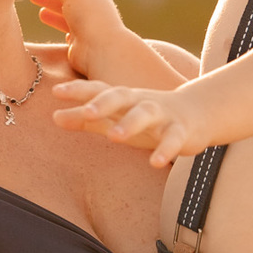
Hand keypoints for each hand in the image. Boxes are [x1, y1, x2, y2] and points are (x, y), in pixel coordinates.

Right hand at [29, 0, 130, 82]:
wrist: (100, 50)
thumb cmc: (89, 17)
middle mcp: (93, 12)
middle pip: (69, 1)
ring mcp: (87, 29)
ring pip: (68, 18)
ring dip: (53, 13)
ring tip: (39, 13)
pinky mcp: (81, 45)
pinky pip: (70, 35)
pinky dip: (61, 30)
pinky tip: (55, 32)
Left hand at [51, 79, 208, 167]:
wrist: (199, 114)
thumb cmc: (149, 118)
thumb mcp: (117, 118)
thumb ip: (86, 120)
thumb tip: (54, 117)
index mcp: (123, 98)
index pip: (98, 89)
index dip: (78, 90)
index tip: (56, 92)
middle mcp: (140, 101)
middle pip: (120, 96)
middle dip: (103, 103)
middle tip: (86, 111)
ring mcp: (163, 114)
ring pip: (146, 114)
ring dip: (131, 124)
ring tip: (115, 137)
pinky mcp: (182, 131)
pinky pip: (174, 139)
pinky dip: (165, 150)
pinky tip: (155, 162)